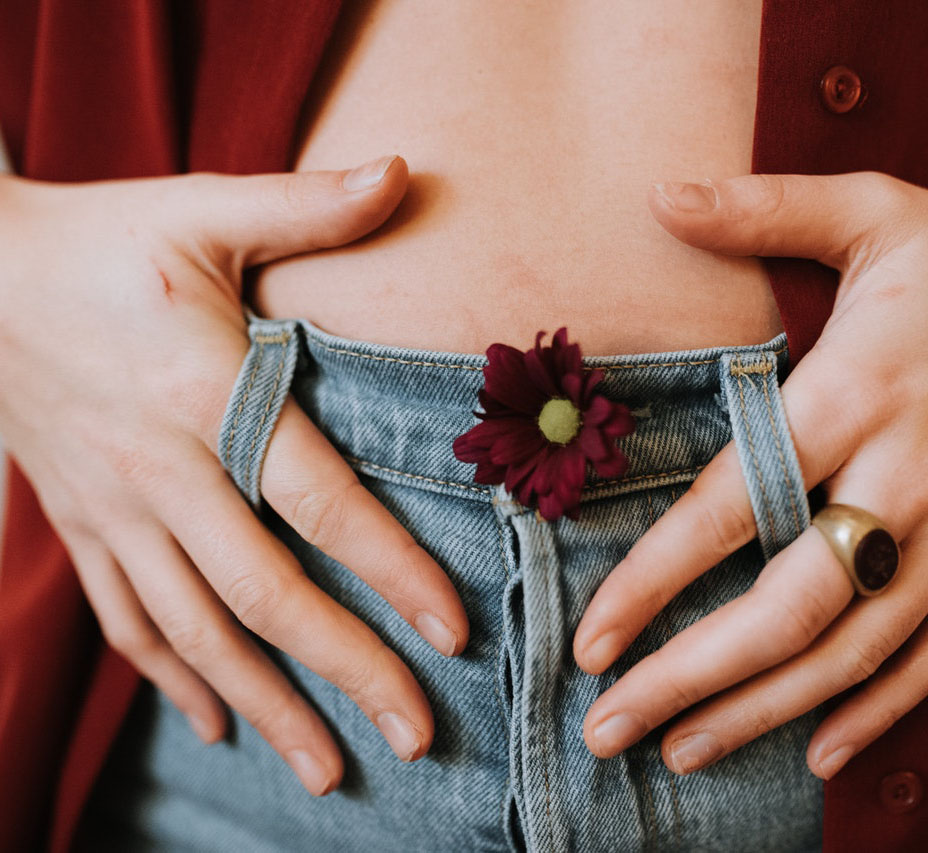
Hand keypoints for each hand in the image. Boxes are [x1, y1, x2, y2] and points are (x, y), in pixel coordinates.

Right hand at [0, 157, 468, 794]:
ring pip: (195, 632)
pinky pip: (129, 622)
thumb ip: (307, 206)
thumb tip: (402, 171)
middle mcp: (160, 471)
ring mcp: (113, 511)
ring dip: (267, 705)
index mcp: (205, 395)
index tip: (452, 633)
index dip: (389, 570)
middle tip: (416, 736)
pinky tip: (219, 724)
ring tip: (332, 773)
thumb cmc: (102, 242)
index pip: (317, 503)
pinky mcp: (82, 527)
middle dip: (345, 669)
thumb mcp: (201, 209)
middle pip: (263, 593)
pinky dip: (176, 680)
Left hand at [571, 172, 927, 777]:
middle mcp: (909, 475)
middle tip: (608, 728)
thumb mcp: (873, 207)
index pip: (736, 507)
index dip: (654, 580)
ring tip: (683, 754)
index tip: (592, 638)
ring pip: (858, 651)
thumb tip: (659, 195)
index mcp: (859, 391)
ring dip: (764, 711)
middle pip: (791, 608)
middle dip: (692, 678)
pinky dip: (879, 712)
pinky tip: (819, 754)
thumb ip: (762, 208)